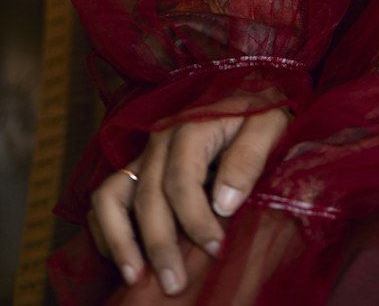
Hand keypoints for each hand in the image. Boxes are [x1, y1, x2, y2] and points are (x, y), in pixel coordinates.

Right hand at [88, 102, 291, 296]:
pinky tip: (125, 260)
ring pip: (112, 196)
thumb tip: (223, 204)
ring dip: (120, 240)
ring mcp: (145, 154)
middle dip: (160, 245)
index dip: (195, 221)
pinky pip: (107, 198)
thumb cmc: (261, 114)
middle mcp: (160, 138)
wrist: (250, 96)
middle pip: (148, 198)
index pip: (181, 181)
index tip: (217, 250)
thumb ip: (248, 159)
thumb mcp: (269, 127)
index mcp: (192, 126)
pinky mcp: (139, 167)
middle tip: (175, 284)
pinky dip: (108, 229)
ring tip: (136, 278)